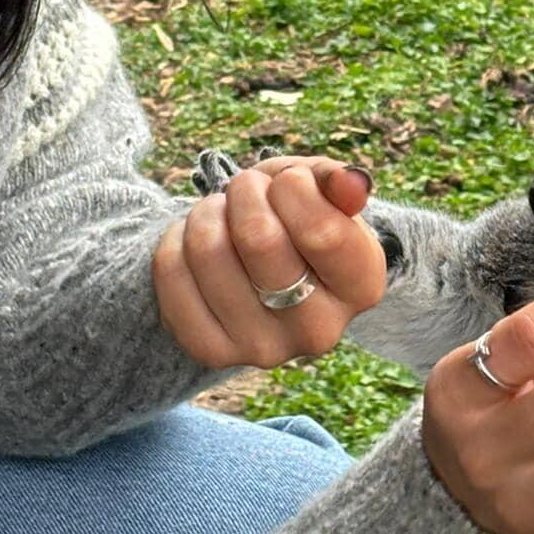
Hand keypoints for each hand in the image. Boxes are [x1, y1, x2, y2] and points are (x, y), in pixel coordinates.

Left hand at [153, 157, 385, 368]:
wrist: (257, 265)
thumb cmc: (296, 217)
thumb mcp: (320, 190)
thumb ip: (339, 182)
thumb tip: (351, 183)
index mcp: (361, 286)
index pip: (321, 231)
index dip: (293, 186)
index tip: (290, 182)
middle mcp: (320, 330)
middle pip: (260, 239)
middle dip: (246, 192)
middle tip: (248, 191)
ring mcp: (264, 349)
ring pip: (209, 250)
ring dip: (208, 212)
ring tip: (222, 215)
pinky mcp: (213, 351)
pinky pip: (171, 274)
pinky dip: (176, 240)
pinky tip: (195, 243)